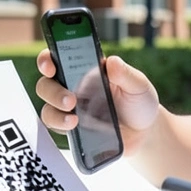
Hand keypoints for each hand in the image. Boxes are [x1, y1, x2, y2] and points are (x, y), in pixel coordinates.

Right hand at [35, 51, 159, 152]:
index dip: (47, 59)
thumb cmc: (139, 102)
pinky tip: (74, 127)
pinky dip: (61, 126)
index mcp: (86, 69)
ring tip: (74, 119)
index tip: (49, 66)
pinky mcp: (71, 128)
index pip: (58, 57)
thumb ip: (126, 74)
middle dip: (52, 91)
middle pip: (46, 84)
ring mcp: (70, 108)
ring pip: (47, 106)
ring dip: (55, 111)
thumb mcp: (138, 85)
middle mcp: (73, 86)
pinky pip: (56, 126)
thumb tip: (112, 62)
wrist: (144, 133)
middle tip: (70, 99)